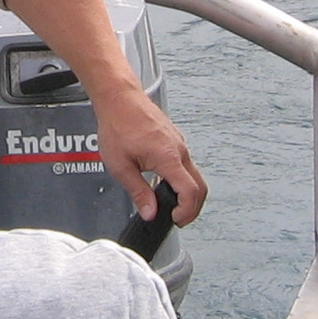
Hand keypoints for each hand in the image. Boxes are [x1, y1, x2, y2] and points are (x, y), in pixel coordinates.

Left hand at [90, 84, 206, 226]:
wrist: (119, 98)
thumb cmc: (118, 125)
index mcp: (167, 157)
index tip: (176, 219)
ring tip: (170, 204)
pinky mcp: (175, 140)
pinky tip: (165, 184)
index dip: (187, 211)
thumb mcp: (121, 166)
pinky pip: (186, 164)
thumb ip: (138, 192)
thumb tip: (150, 212)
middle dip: (193, 207)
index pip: (190, 191)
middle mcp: (179, 150)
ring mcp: (179, 143)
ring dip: (187, 193)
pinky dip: (182, 179)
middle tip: (177, 218)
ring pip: (194, 174)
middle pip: (200, 186)